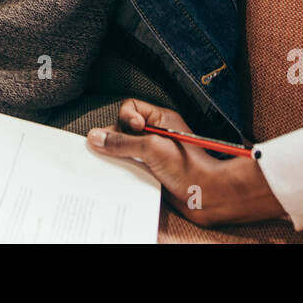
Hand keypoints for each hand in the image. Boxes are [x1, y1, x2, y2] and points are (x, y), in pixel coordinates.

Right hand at [87, 99, 284, 226]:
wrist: (206, 194)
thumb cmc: (190, 166)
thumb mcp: (152, 148)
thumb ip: (122, 142)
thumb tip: (96, 137)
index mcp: (160, 119)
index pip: (131, 108)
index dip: (126, 117)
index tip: (133, 128)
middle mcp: (155, 133)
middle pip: (123, 129)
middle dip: (118, 138)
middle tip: (122, 149)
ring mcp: (153, 153)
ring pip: (125, 149)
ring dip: (120, 156)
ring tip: (122, 163)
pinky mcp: (151, 171)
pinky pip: (130, 165)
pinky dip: (124, 170)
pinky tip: (126, 175)